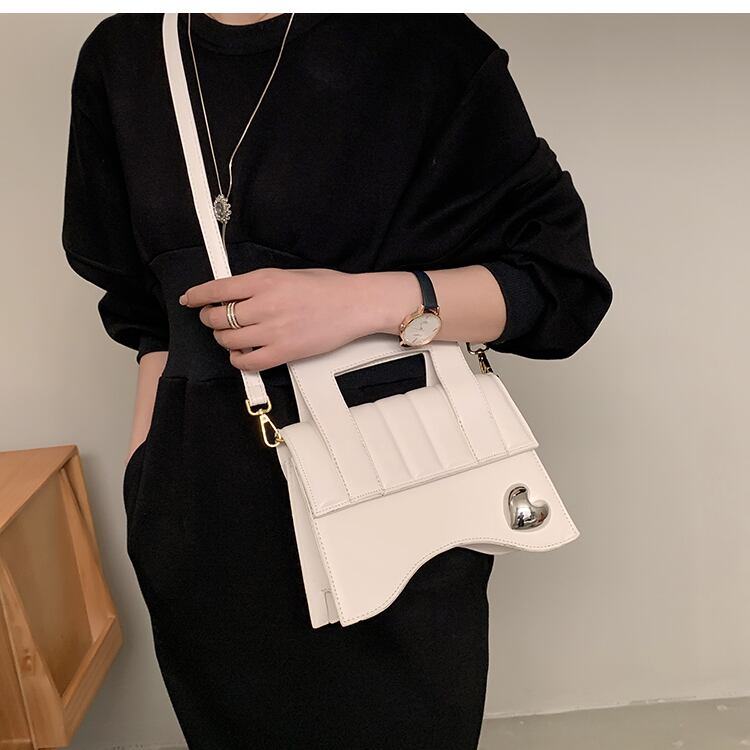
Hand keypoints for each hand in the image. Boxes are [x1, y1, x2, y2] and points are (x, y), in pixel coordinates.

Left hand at [179, 267, 385, 370]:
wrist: (354, 305)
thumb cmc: (327, 287)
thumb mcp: (287, 274)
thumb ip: (259, 285)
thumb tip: (233, 295)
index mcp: (264, 280)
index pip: (216, 289)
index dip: (197, 296)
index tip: (189, 300)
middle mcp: (264, 305)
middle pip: (217, 317)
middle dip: (209, 319)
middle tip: (213, 319)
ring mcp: (273, 331)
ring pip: (228, 340)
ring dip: (223, 339)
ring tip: (231, 337)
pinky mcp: (284, 352)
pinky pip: (247, 361)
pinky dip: (238, 359)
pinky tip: (242, 354)